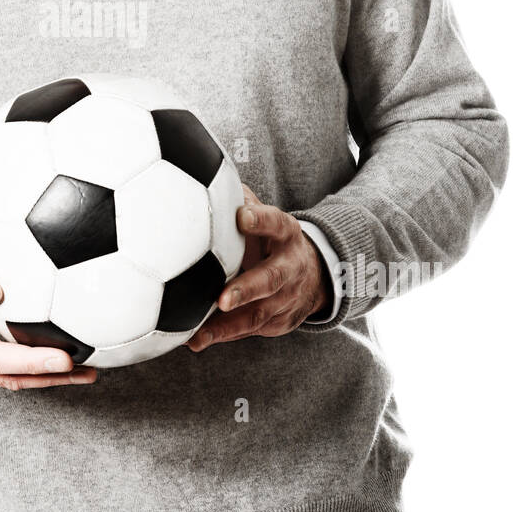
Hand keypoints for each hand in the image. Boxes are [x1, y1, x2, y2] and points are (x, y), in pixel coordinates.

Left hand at [186, 185, 331, 350]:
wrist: (315, 274)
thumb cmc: (274, 238)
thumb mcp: (268, 216)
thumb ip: (243, 199)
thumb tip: (208, 170)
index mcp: (286, 233)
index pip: (276, 223)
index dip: (262, 220)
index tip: (242, 216)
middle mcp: (291, 267)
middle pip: (271, 279)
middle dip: (247, 290)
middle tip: (222, 299)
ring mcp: (287, 298)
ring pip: (259, 314)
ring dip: (227, 326)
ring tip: (198, 335)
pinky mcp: (279, 321)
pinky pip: (250, 330)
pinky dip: (223, 336)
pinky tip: (196, 341)